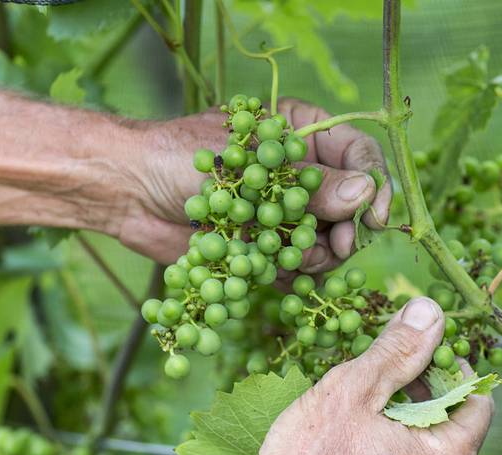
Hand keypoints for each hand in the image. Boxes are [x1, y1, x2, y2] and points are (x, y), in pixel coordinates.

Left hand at [117, 99, 390, 270]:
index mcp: (299, 132)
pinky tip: (272, 274)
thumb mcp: (246, 165)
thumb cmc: (177, 157)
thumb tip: (364, 192)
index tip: (376, 217)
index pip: (359, 152)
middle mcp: (297, 172)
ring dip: (319, 256)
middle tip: (339, 248)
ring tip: (291, 260)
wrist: (125, 191)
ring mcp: (281, 212)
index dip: (375, 184)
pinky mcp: (262, 246)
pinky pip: (295, 268)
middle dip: (349, 230)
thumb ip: (305, 184)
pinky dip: (293, 276)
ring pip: (328, 241)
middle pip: (352, 203)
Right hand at [242, 297, 493, 454]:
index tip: (423, 354)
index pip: (479, 405)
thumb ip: (399, 349)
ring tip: (365, 417)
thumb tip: (432, 313)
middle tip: (386, 379)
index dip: (454, 371)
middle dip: (426, 401)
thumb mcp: (354, 388)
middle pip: (451, 436)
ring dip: (406, 437)